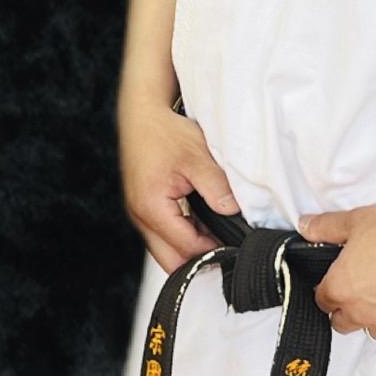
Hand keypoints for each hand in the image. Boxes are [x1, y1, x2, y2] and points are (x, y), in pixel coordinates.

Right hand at [119, 99, 240, 272]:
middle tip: (227, 247)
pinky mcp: (143, 206)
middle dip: (199, 259)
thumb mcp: (197, 156)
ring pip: (166, 249)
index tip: (236, 247)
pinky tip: (201, 220)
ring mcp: (139, 213)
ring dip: (190, 245)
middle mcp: (140, 217)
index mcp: (152, 209)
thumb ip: (217, 187)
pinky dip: (182, 233)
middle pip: (171, 261)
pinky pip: (163, 233)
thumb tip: (235, 212)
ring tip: (217, 232)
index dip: (213, 251)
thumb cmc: (164, 132)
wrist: (141, 113)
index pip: (187, 249)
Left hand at [300, 199, 375, 346]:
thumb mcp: (358, 219)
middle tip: (367, 283)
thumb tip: (305, 226)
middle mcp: (362, 315)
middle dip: (348, 307)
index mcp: (342, 289)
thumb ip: (326, 227)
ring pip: (375, 329)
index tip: (342, 278)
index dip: (330, 288)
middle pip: (343, 322)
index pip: (323, 300)